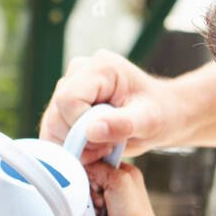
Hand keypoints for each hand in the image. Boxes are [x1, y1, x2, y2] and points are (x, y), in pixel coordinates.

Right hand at [39, 49, 181, 161]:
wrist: (163, 114)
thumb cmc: (161, 114)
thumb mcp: (149, 121)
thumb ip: (122, 125)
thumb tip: (91, 130)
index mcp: (101, 68)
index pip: (68, 100)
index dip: (81, 128)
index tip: (107, 142)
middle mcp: (79, 72)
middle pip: (56, 115)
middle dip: (78, 140)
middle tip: (107, 148)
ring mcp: (70, 87)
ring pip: (51, 125)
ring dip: (74, 146)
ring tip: (102, 147)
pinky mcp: (65, 104)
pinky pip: (53, 131)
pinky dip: (70, 148)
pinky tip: (93, 148)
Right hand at [85, 158, 165, 215]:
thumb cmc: (134, 214)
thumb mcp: (119, 179)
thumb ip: (99, 167)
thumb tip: (84, 163)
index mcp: (124, 173)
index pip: (99, 160)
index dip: (93, 165)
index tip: (92, 173)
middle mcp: (115, 186)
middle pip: (89, 176)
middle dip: (91, 185)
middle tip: (102, 195)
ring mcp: (105, 202)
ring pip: (83, 192)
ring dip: (89, 200)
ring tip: (102, 209)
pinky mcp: (96, 215)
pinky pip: (81, 206)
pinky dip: (86, 211)